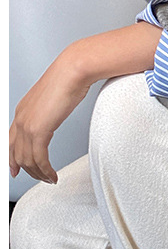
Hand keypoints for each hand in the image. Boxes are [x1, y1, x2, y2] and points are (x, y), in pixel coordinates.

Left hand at [9, 50, 91, 183]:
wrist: (74, 70)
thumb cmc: (70, 77)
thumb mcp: (55, 95)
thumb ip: (51, 107)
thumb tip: (59, 111)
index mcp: (23, 110)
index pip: (12, 140)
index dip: (12, 158)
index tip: (17, 169)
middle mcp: (21, 118)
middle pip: (17, 153)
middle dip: (28, 170)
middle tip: (41, 178)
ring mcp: (27, 124)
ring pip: (27, 159)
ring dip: (39, 173)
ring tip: (50, 179)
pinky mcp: (38, 130)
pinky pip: (39, 158)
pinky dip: (45, 170)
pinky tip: (52, 174)